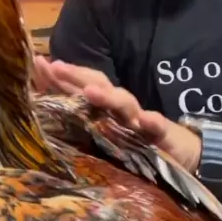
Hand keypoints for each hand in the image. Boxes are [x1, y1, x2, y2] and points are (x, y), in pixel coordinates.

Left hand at [34, 58, 200, 172]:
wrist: (181, 157)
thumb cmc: (137, 144)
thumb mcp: (106, 134)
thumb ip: (81, 122)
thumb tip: (46, 109)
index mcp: (105, 109)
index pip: (81, 85)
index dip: (62, 76)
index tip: (40, 64)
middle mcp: (120, 110)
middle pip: (99, 86)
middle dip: (77, 76)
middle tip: (56, 67)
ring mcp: (141, 121)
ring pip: (124, 104)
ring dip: (108, 96)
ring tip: (90, 91)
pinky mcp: (163, 136)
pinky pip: (158, 128)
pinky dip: (154, 122)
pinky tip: (148, 119)